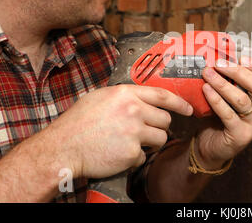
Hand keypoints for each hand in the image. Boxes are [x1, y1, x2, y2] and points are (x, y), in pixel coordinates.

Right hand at [46, 85, 192, 178]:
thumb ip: (125, 96)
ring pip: (160, 138)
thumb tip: (144, 97)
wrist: (63, 147)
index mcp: (126, 94)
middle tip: (145, 131)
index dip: (180, 103)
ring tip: (130, 142)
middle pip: (165, 119)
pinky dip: (134, 157)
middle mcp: (133, 110)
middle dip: (159, 126)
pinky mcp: (131, 152)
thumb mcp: (101, 97)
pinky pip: (144, 156)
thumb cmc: (78, 122)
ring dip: (150, 142)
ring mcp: (134, 132)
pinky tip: (118, 153)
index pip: (163, 95)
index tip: (188, 109)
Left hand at [196, 57, 251, 168]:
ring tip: (207, 73)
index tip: (240, 57)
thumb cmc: (221, 116)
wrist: (212, 145)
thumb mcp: (229, 95)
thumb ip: (231, 80)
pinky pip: (228, 114)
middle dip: (236, 71)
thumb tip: (219, 55)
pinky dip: (215, 100)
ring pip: (241, 99)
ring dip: (222, 84)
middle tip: (218, 63)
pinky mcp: (241, 136)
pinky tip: (206, 90)